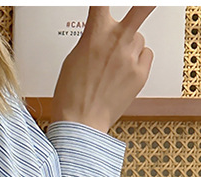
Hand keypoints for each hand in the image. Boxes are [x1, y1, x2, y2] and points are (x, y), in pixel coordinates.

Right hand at [50, 6, 154, 132]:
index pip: (102, 1)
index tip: (106, 4)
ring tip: (115, 67)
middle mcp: (116, 40)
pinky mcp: (141, 73)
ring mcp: (130, 56)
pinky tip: (123, 76)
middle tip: (144, 5)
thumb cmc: (72, 97)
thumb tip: (99, 35)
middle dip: (145, 4)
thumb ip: (90, 40)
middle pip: (142, 7)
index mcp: (95, 33)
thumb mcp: (72, 60)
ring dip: (130, 47)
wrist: (80, 124)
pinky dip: (137, 63)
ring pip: (139, 39)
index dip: (104, 1)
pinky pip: (145, 57)